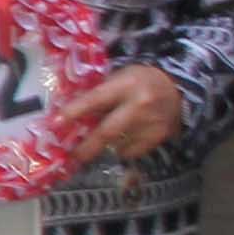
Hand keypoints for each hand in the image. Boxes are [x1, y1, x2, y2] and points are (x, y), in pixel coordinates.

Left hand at [56, 65, 187, 170]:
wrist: (178, 89)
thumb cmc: (141, 81)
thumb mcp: (120, 77)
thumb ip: (99, 94)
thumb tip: (69, 113)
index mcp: (126, 84)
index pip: (95, 100)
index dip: (74, 113)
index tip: (55, 124)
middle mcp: (139, 105)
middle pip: (106, 131)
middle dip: (86, 147)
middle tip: (71, 157)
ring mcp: (151, 124)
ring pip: (118, 144)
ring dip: (106, 145)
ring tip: (102, 140)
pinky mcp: (159, 137)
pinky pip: (132, 151)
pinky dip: (123, 148)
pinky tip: (124, 138)